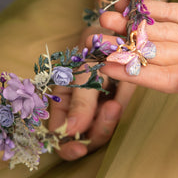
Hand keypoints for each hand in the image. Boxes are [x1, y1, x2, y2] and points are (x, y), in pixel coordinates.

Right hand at [47, 27, 133, 160]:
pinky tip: (117, 101)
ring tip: (114, 104)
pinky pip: (112, 121)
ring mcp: (93, 108)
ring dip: (106, 123)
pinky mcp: (112, 105)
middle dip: (92, 133)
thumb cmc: (94, 45)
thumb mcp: (85, 70)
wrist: (120, 30)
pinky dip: (115, 115)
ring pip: (97, 132)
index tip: (79, 148)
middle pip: (79, 138)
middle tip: (104, 120)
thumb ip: (80, 101)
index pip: (57, 133)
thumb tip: (70, 132)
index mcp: (59, 99)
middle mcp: (73, 107)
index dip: (66, 145)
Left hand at [100, 0, 177, 99]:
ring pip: (159, 33)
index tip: (107, 67)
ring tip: (106, 19)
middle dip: (126, 48)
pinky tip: (130, 6)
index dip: (136, 73)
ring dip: (133, 27)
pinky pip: (171, 12)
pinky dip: (151, 9)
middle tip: (96, 41)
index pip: (167, 79)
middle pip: (156, 55)